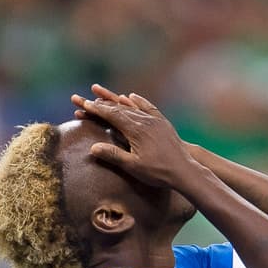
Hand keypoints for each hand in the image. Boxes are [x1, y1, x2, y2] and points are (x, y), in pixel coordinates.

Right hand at [69, 86, 199, 188]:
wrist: (185, 171)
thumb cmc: (159, 172)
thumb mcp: (133, 166)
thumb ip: (113, 155)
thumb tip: (92, 147)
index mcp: (136, 129)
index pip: (111, 114)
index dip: (95, 109)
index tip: (82, 103)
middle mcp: (145, 121)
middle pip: (118, 108)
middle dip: (100, 103)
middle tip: (84, 98)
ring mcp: (155, 121)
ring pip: (132, 107)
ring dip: (115, 101)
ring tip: (102, 95)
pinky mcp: (163, 123)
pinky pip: (148, 108)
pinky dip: (137, 101)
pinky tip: (130, 96)